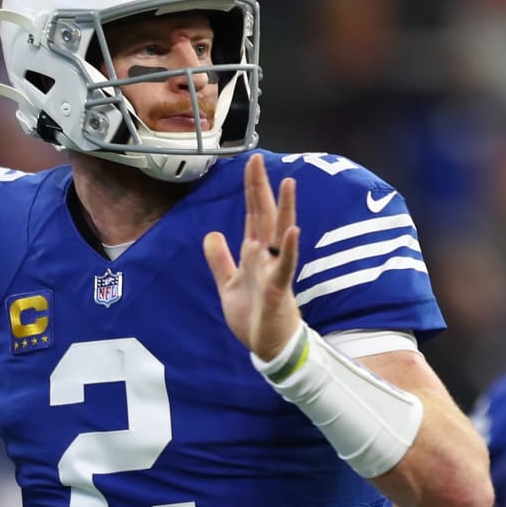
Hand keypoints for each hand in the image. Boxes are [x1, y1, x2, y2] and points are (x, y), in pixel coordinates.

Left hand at [203, 153, 301, 361]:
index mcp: (255, 254)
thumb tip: (212, 233)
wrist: (268, 346)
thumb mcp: (228, 284)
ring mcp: (275, 271)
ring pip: (281, 234)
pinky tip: (293, 231)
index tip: (251, 164)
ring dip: (285, 209)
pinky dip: (290, 248)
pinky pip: (286, 266)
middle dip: (261, 188)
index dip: (251, 189)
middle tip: (258, 159)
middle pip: (264, 216)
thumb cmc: (254, 316)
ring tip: (288, 183)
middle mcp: (267, 257)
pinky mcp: (279, 289)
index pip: (252, 215)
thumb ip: (220, 259)